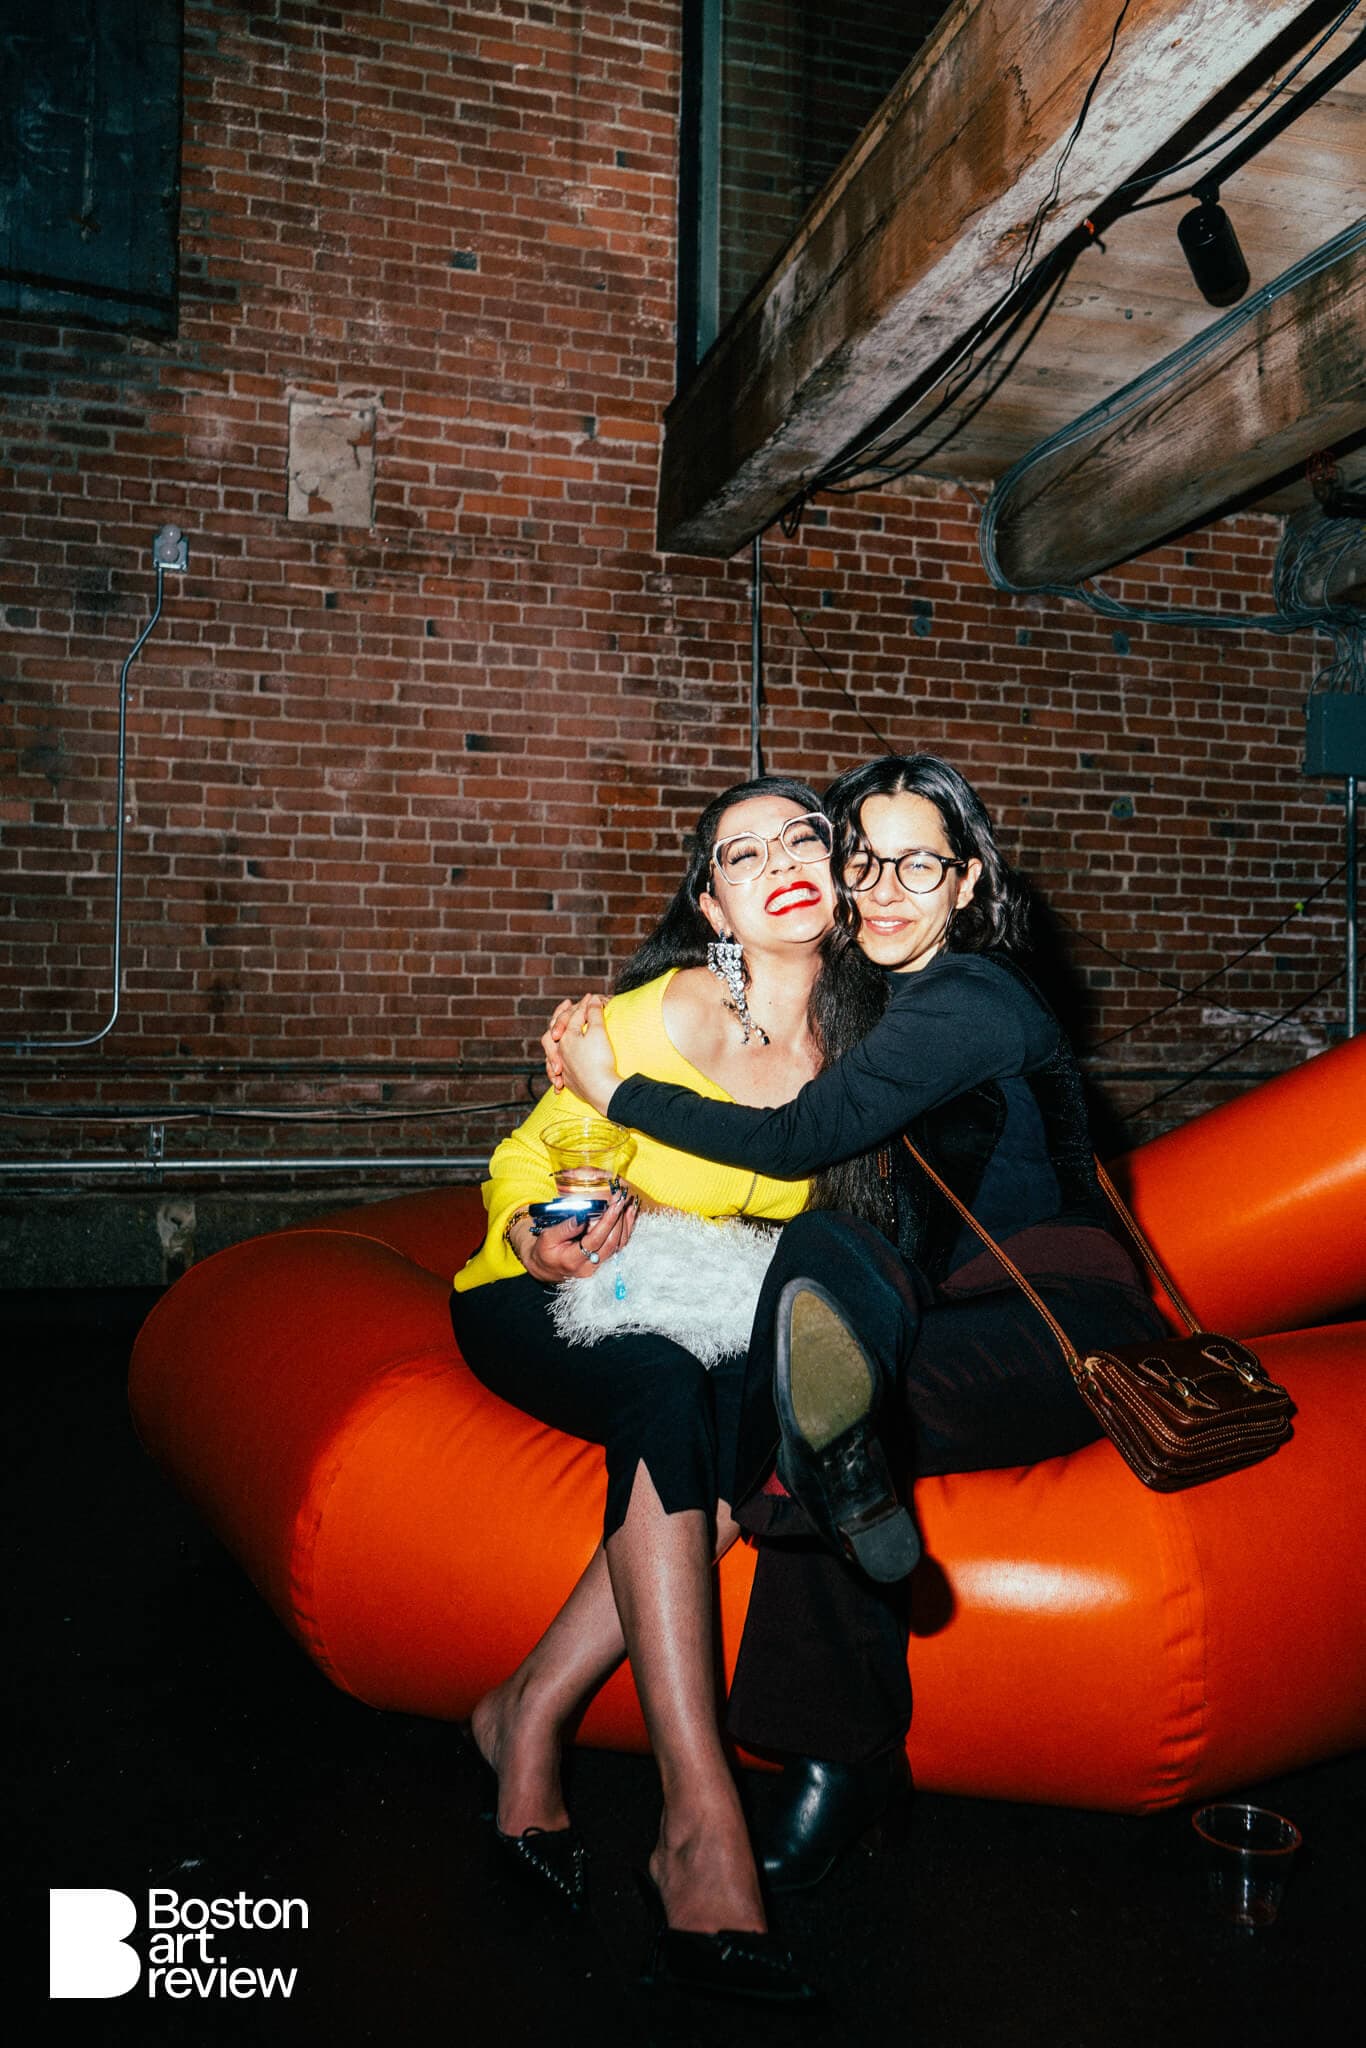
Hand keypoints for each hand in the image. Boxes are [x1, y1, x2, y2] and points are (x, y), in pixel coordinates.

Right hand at [510, 1187, 637, 1282]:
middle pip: (611, 1243)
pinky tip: (629, 1215)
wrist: (547, 1268)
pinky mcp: (604, 1263)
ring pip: (618, 1246)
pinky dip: (626, 1230)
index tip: (614, 1204)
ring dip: (626, 1224)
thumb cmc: (546, 1250)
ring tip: (628, 1203)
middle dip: (619, 1219)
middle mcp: (589, 1267)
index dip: (607, 1222)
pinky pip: (619, 1247)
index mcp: (573, 1260)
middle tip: (621, 1198)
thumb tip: (582, 1216)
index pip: (595, 1240)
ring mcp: (598, 1267)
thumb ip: (565, 1228)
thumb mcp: (547, 1237)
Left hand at [544, 995, 617, 1111]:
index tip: (595, 999)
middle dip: (561, 1016)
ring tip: (556, 1035)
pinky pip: (557, 1070)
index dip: (585, 1005)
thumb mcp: (599, 1032)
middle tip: (566, 1005)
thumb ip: (594, 1014)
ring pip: (551, 1051)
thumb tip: (594, 1000)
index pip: (573, 1016)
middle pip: (554, 1030)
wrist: (601, 1090)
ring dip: (555, 1041)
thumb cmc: (599, 1060)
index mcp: (566, 1037)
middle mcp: (560, 1051)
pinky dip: (557, 1064)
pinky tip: (560, 1067)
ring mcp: (562, 1067)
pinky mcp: (568, 1081)